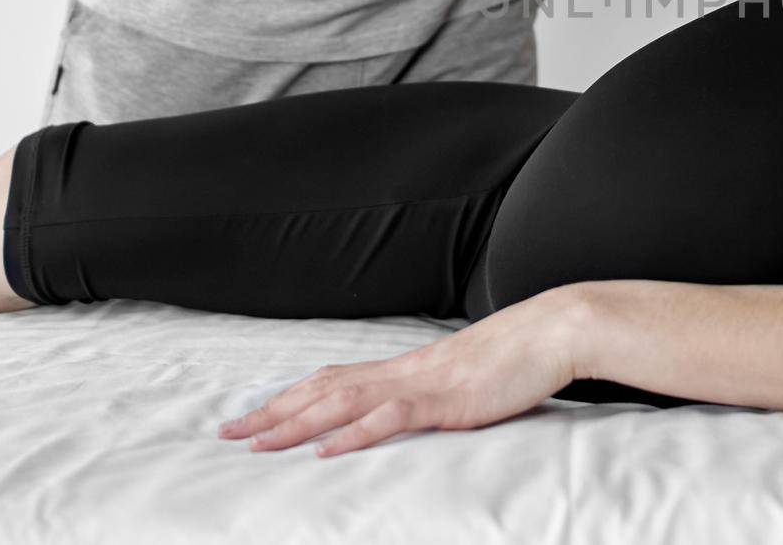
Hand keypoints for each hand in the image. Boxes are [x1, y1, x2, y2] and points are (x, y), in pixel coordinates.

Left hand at [218, 287, 588, 456]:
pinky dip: (353, 434)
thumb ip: (435, 396)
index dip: (290, 399)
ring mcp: (423, 383)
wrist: (554, 332)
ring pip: (344, 402)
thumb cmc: (518, 358)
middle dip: (274, 414)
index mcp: (407, 368)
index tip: (254, 418)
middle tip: (229, 435)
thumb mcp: (466, 380)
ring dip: (297, 424)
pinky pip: (391, 417)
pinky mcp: (445, 400)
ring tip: (258, 444)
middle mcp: (404, 371)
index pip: (334, 381)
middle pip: (324, 390)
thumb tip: (413, 413)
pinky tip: (325, 449)